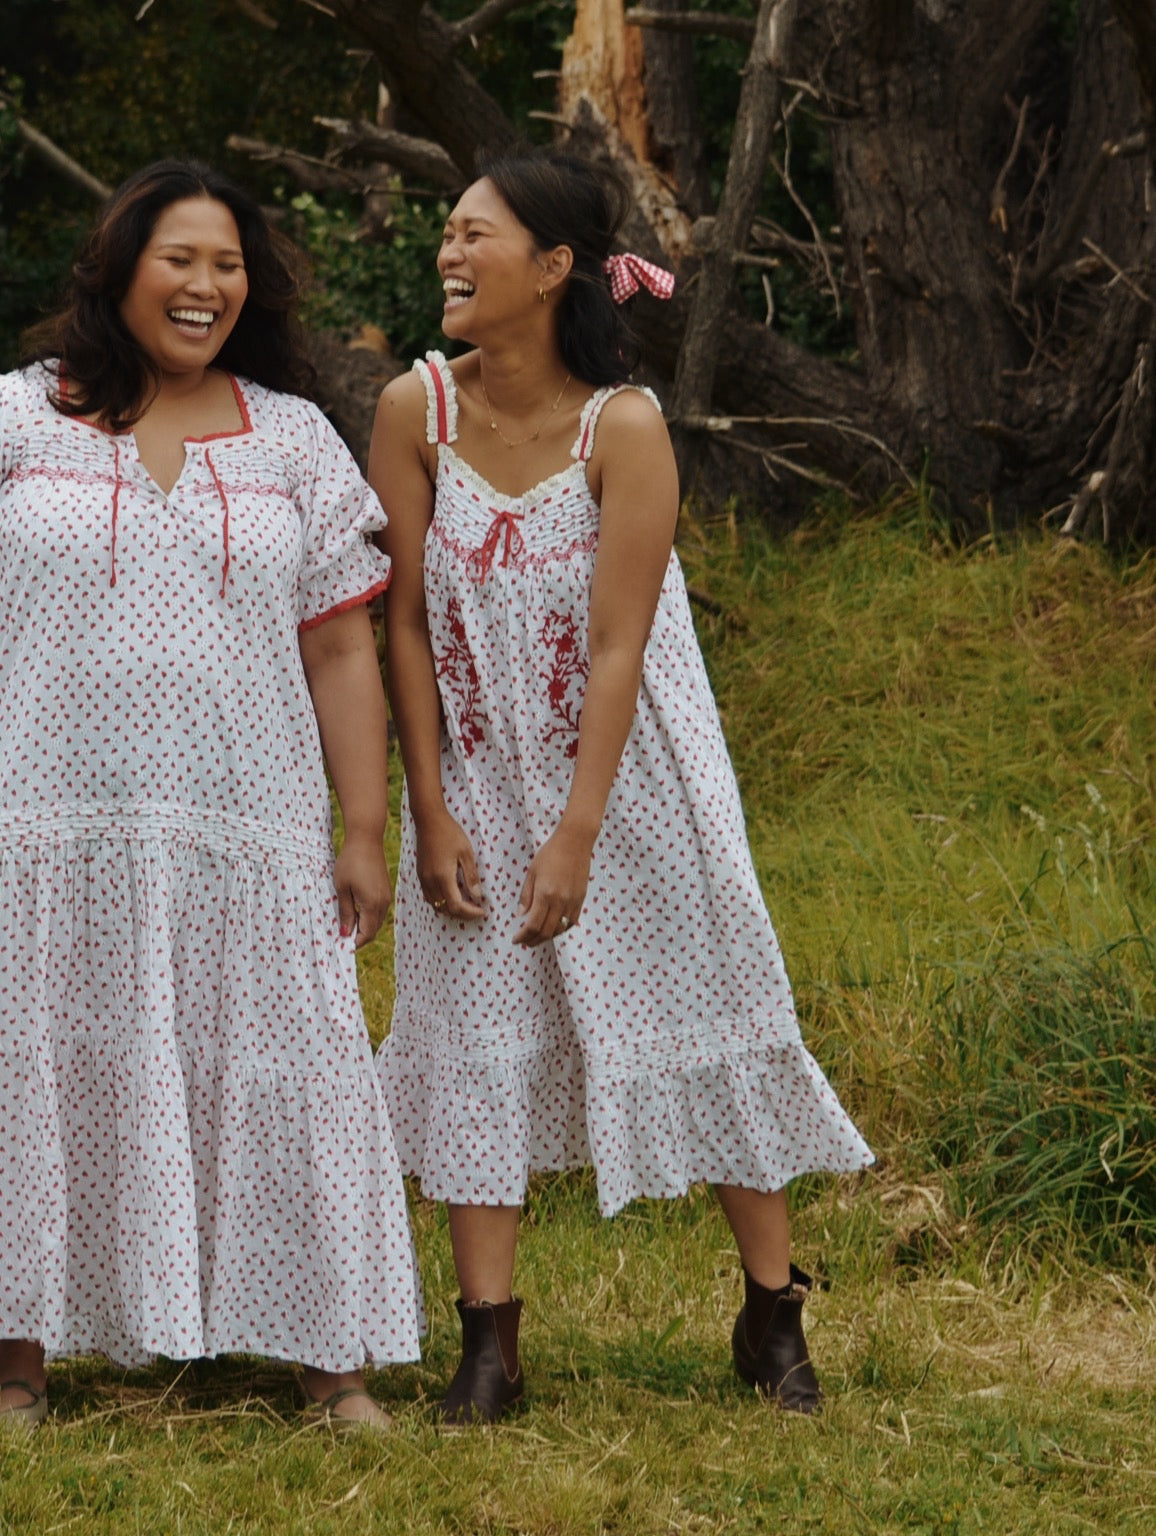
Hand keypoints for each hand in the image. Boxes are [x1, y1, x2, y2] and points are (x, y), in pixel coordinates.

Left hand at [334, 831, 392, 947]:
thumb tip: (345, 933)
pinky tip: (355, 908)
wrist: (366, 840)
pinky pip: (378, 910)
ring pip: (376, 921)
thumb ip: (345, 912)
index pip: (366, 934)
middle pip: (373, 930)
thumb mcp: (342, 888)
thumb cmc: (350, 862)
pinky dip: (368, 915)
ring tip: (346, 921)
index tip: (340, 943)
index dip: (354, 942)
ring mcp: (386, 897)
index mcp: (372, 905)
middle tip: (341, 934)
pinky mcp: (386, 890)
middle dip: (359, 936)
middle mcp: (383, 903)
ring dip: (363, 925)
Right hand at [414, 809, 485, 920]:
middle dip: (462, 914)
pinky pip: (430, 897)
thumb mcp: (466, 853)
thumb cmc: (450, 833)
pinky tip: (452, 896)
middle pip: (446, 909)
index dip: (470, 913)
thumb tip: (477, 896)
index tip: (482, 911)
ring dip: (451, 910)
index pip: (457, 906)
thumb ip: (471, 877)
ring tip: (467, 906)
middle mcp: (430, 882)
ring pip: (436, 906)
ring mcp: (423, 879)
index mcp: (443, 877)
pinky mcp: (420, 875)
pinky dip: (442, 903)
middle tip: (477, 911)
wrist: (429, 820)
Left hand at [514, 825, 592, 946]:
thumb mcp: (532, 872)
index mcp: (545, 894)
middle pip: (546, 932)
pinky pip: (570, 922)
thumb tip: (521, 915)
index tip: (516, 939)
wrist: (575, 842)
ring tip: (537, 937)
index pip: (533, 925)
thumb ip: (526, 896)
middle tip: (525, 942)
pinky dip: (561, 929)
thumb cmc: (550, 853)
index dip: (523, 936)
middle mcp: (560, 901)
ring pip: (560, 930)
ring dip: (547, 937)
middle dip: (533, 940)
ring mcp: (572, 902)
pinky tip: (553, 928)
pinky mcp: (581, 900)